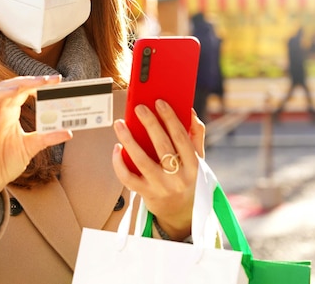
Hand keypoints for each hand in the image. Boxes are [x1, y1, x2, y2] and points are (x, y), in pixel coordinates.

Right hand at [0, 75, 72, 213]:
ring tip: (40, 81)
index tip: (58, 83)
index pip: (26, 91)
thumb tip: (69, 132)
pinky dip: (1, 93)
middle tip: (54, 79)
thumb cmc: (5, 163)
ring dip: (22, 82)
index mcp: (12, 114)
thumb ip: (48, 138)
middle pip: (16, 86)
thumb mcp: (32, 147)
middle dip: (35, 80)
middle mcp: (2, 111)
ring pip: (3, 88)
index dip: (40, 85)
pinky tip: (16, 91)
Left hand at [112, 101, 204, 240]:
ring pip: (141, 160)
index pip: (182, 138)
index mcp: (193, 166)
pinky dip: (119, 162)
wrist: (180, 211)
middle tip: (139, 107)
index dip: (170, 119)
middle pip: (162, 146)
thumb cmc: (186, 178)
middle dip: (150, 124)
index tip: (159, 102)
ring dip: (128, 140)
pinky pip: (128, 177)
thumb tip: (189, 110)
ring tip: (120, 124)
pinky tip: (117, 148)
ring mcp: (160, 187)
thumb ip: (195, 135)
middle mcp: (178, 177)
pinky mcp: (145, 194)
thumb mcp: (197, 159)